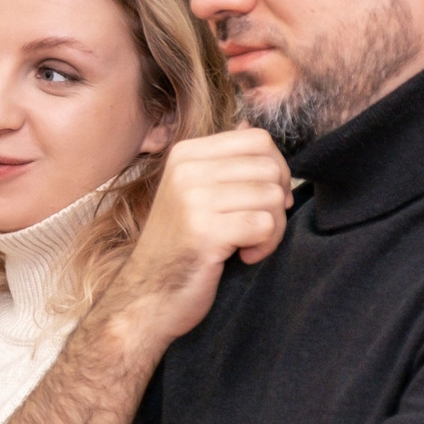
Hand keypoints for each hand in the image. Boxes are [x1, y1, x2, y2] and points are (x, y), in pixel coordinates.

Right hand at [104, 129, 292, 347]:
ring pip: (273, 196)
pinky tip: (243, 257)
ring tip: (248, 245)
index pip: (258, 139)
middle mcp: (186, 170)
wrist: (145, 298)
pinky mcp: (204, 231)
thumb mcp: (193, 194)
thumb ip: (221, 163)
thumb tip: (252, 125)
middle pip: (269, 168)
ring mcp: (193, 199)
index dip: (275, 169)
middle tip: (258, 228)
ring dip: (273, 228)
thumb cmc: (179, 249)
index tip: (262, 201)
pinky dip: (265, 246)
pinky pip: (265, 225)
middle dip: (277, 201)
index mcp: (184, 154)